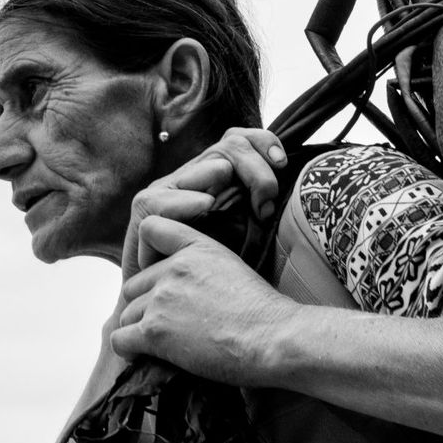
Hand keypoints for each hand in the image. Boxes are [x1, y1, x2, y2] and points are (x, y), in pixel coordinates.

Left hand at [111, 215, 297, 384]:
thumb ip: (204, 268)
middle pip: (134, 286)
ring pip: (127, 313)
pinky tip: (147, 356)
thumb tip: (190, 291)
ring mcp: (161, 299)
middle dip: (146, 305)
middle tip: (171, 325)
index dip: (147, 255)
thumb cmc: (264, 312)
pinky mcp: (154, 331)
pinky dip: (130, 350)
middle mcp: (173, 268)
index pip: (150, 229)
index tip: (159, 278)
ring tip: (167, 345)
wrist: (274, 338)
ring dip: (141, 330)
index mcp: (195, 247)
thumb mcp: (234, 268)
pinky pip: (120, 340)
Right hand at [121, 127, 286, 279]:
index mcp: (220, 177)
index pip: (244, 139)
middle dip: (256, 170)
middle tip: (265, 205)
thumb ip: (263, 211)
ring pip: (204, 164)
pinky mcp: (144, 211)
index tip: (282, 164)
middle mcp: (196, 177)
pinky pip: (166, 196)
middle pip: (231, 145)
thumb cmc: (214, 272)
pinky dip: (187, 200)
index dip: (264, 143)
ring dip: (230, 176)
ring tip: (242, 202)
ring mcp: (169, 189)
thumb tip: (297, 191)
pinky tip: (205, 205)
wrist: (172, 302)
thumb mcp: (248, 237)